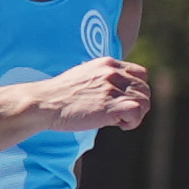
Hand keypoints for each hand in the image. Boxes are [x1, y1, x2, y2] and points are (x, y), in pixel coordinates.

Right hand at [37, 54, 155, 139]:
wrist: (44, 103)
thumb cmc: (60, 95)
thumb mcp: (84, 75)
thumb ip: (103, 77)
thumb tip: (117, 90)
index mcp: (107, 63)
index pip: (141, 73)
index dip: (137, 89)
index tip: (126, 101)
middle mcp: (112, 72)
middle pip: (144, 89)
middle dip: (138, 104)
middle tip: (122, 115)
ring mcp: (111, 88)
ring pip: (144, 101)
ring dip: (136, 115)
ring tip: (119, 121)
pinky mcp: (110, 105)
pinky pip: (137, 112)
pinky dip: (133, 122)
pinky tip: (119, 125)